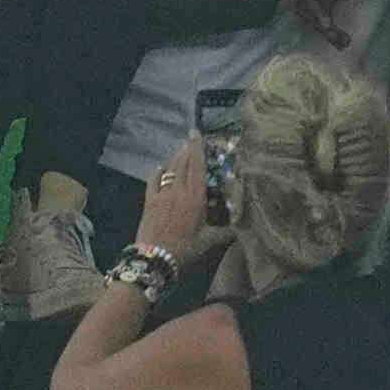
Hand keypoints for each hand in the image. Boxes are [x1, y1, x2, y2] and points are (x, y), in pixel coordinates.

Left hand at [132, 140, 217, 263]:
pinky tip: (160, 167)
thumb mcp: (208, 241)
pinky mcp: (149, 200)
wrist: (155, 256)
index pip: (197, 167)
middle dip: (187, 150)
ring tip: (180, 149)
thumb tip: (240, 229)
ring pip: (169, 170)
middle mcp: (178, 191)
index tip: (197, 134)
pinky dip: (157, 172)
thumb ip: (224, 233)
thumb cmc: (185, 249)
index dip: (197, 149)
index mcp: (195, 198)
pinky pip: (153, 180)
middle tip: (191, 138)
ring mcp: (162, 194)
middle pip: (183, 164)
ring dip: (175, 158)